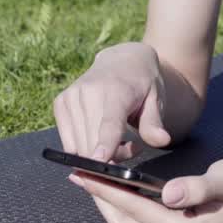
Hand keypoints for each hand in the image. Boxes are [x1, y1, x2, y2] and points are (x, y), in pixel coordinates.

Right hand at [53, 42, 171, 162]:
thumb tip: (162, 140)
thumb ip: (154, 123)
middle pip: (93, 144)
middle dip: (112, 159)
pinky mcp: (60, 103)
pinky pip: (69, 144)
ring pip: (79, 148)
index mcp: (117, 91)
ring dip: (98, 156)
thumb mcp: (155, 100)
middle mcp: (89, 92)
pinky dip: (83, 149)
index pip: (109, 122)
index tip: (99, 161)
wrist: (121, 60)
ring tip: (118, 140)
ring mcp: (71, 97)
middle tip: (131, 147)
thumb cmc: (141, 84)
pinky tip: (100, 137)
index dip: (105, 144)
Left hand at [70, 155, 222, 222]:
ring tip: (95, 184)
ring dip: (113, 210)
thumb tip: (166, 193)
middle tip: (80, 176)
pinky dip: (130, 216)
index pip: (135, 209)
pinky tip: (123, 197)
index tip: (83, 173)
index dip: (106, 191)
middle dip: (102, 202)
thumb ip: (198, 186)